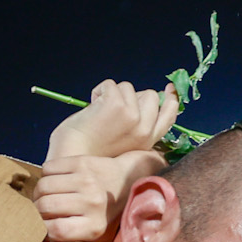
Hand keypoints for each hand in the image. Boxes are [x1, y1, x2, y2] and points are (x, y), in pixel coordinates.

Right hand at [35, 152, 167, 241]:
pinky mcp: (82, 163)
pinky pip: (48, 168)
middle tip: (40, 209)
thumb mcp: (103, 239)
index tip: (40, 226)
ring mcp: (87, 180)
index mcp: (96, 226)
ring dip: (39, 191)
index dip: (41, 228)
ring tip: (45, 195)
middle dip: (36, 209)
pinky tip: (55, 180)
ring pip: (44, 186)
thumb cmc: (109, 213)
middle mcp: (93, 203)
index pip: (55, 230)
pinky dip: (46, 175)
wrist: (127, 179)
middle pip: (46, 206)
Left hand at [45, 80, 181, 161]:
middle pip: (150, 95)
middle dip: (131, 97)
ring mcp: (133, 117)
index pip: (169, 114)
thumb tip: (148, 98)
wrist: (71, 157)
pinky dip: (98, 91)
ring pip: (128, 88)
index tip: (169, 88)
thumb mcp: (124, 143)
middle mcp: (145, 130)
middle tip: (112, 113)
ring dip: (112, 94)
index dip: (170, 99)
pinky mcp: (117, 105)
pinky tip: (92, 109)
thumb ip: (139, 126)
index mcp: (148, 141)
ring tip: (99, 114)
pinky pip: (111, 84)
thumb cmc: (91, 152)